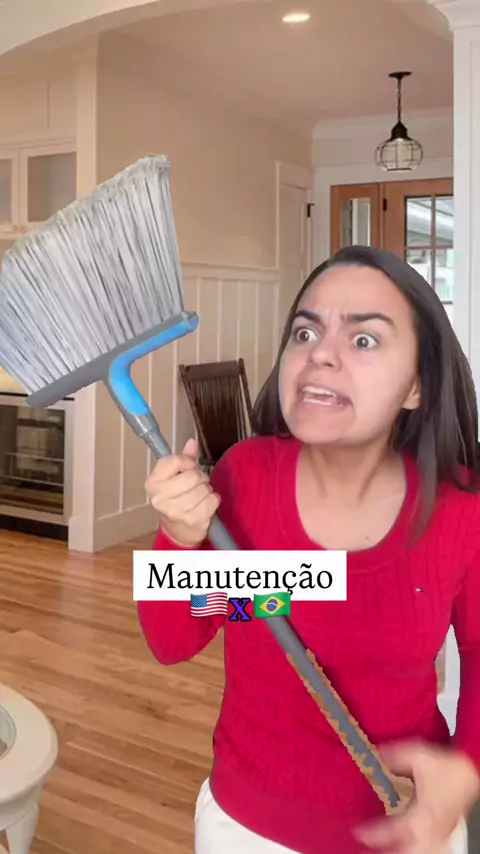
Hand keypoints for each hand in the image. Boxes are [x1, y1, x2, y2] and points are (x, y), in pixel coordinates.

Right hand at [145, 438, 219, 546]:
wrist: (178, 529)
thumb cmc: (176, 498)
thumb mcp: (174, 477)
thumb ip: (184, 458)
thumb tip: (192, 442)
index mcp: (153, 483)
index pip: (175, 461)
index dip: (187, 462)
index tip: (188, 467)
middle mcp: (160, 498)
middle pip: (192, 476)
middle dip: (199, 478)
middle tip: (196, 484)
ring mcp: (176, 511)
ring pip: (203, 489)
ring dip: (206, 490)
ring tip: (200, 494)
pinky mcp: (192, 520)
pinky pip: (212, 501)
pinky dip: (213, 500)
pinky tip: (205, 503)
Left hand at [354, 740, 478, 853]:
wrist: (471, 770)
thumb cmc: (446, 766)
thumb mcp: (416, 756)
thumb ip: (393, 758)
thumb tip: (373, 757)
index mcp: (422, 815)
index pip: (393, 830)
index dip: (374, 833)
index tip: (358, 832)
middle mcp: (431, 829)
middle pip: (409, 852)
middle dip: (389, 852)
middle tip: (369, 847)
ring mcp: (439, 832)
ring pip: (420, 853)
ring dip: (402, 851)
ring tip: (385, 849)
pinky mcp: (444, 830)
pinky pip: (428, 848)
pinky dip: (414, 848)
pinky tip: (406, 844)